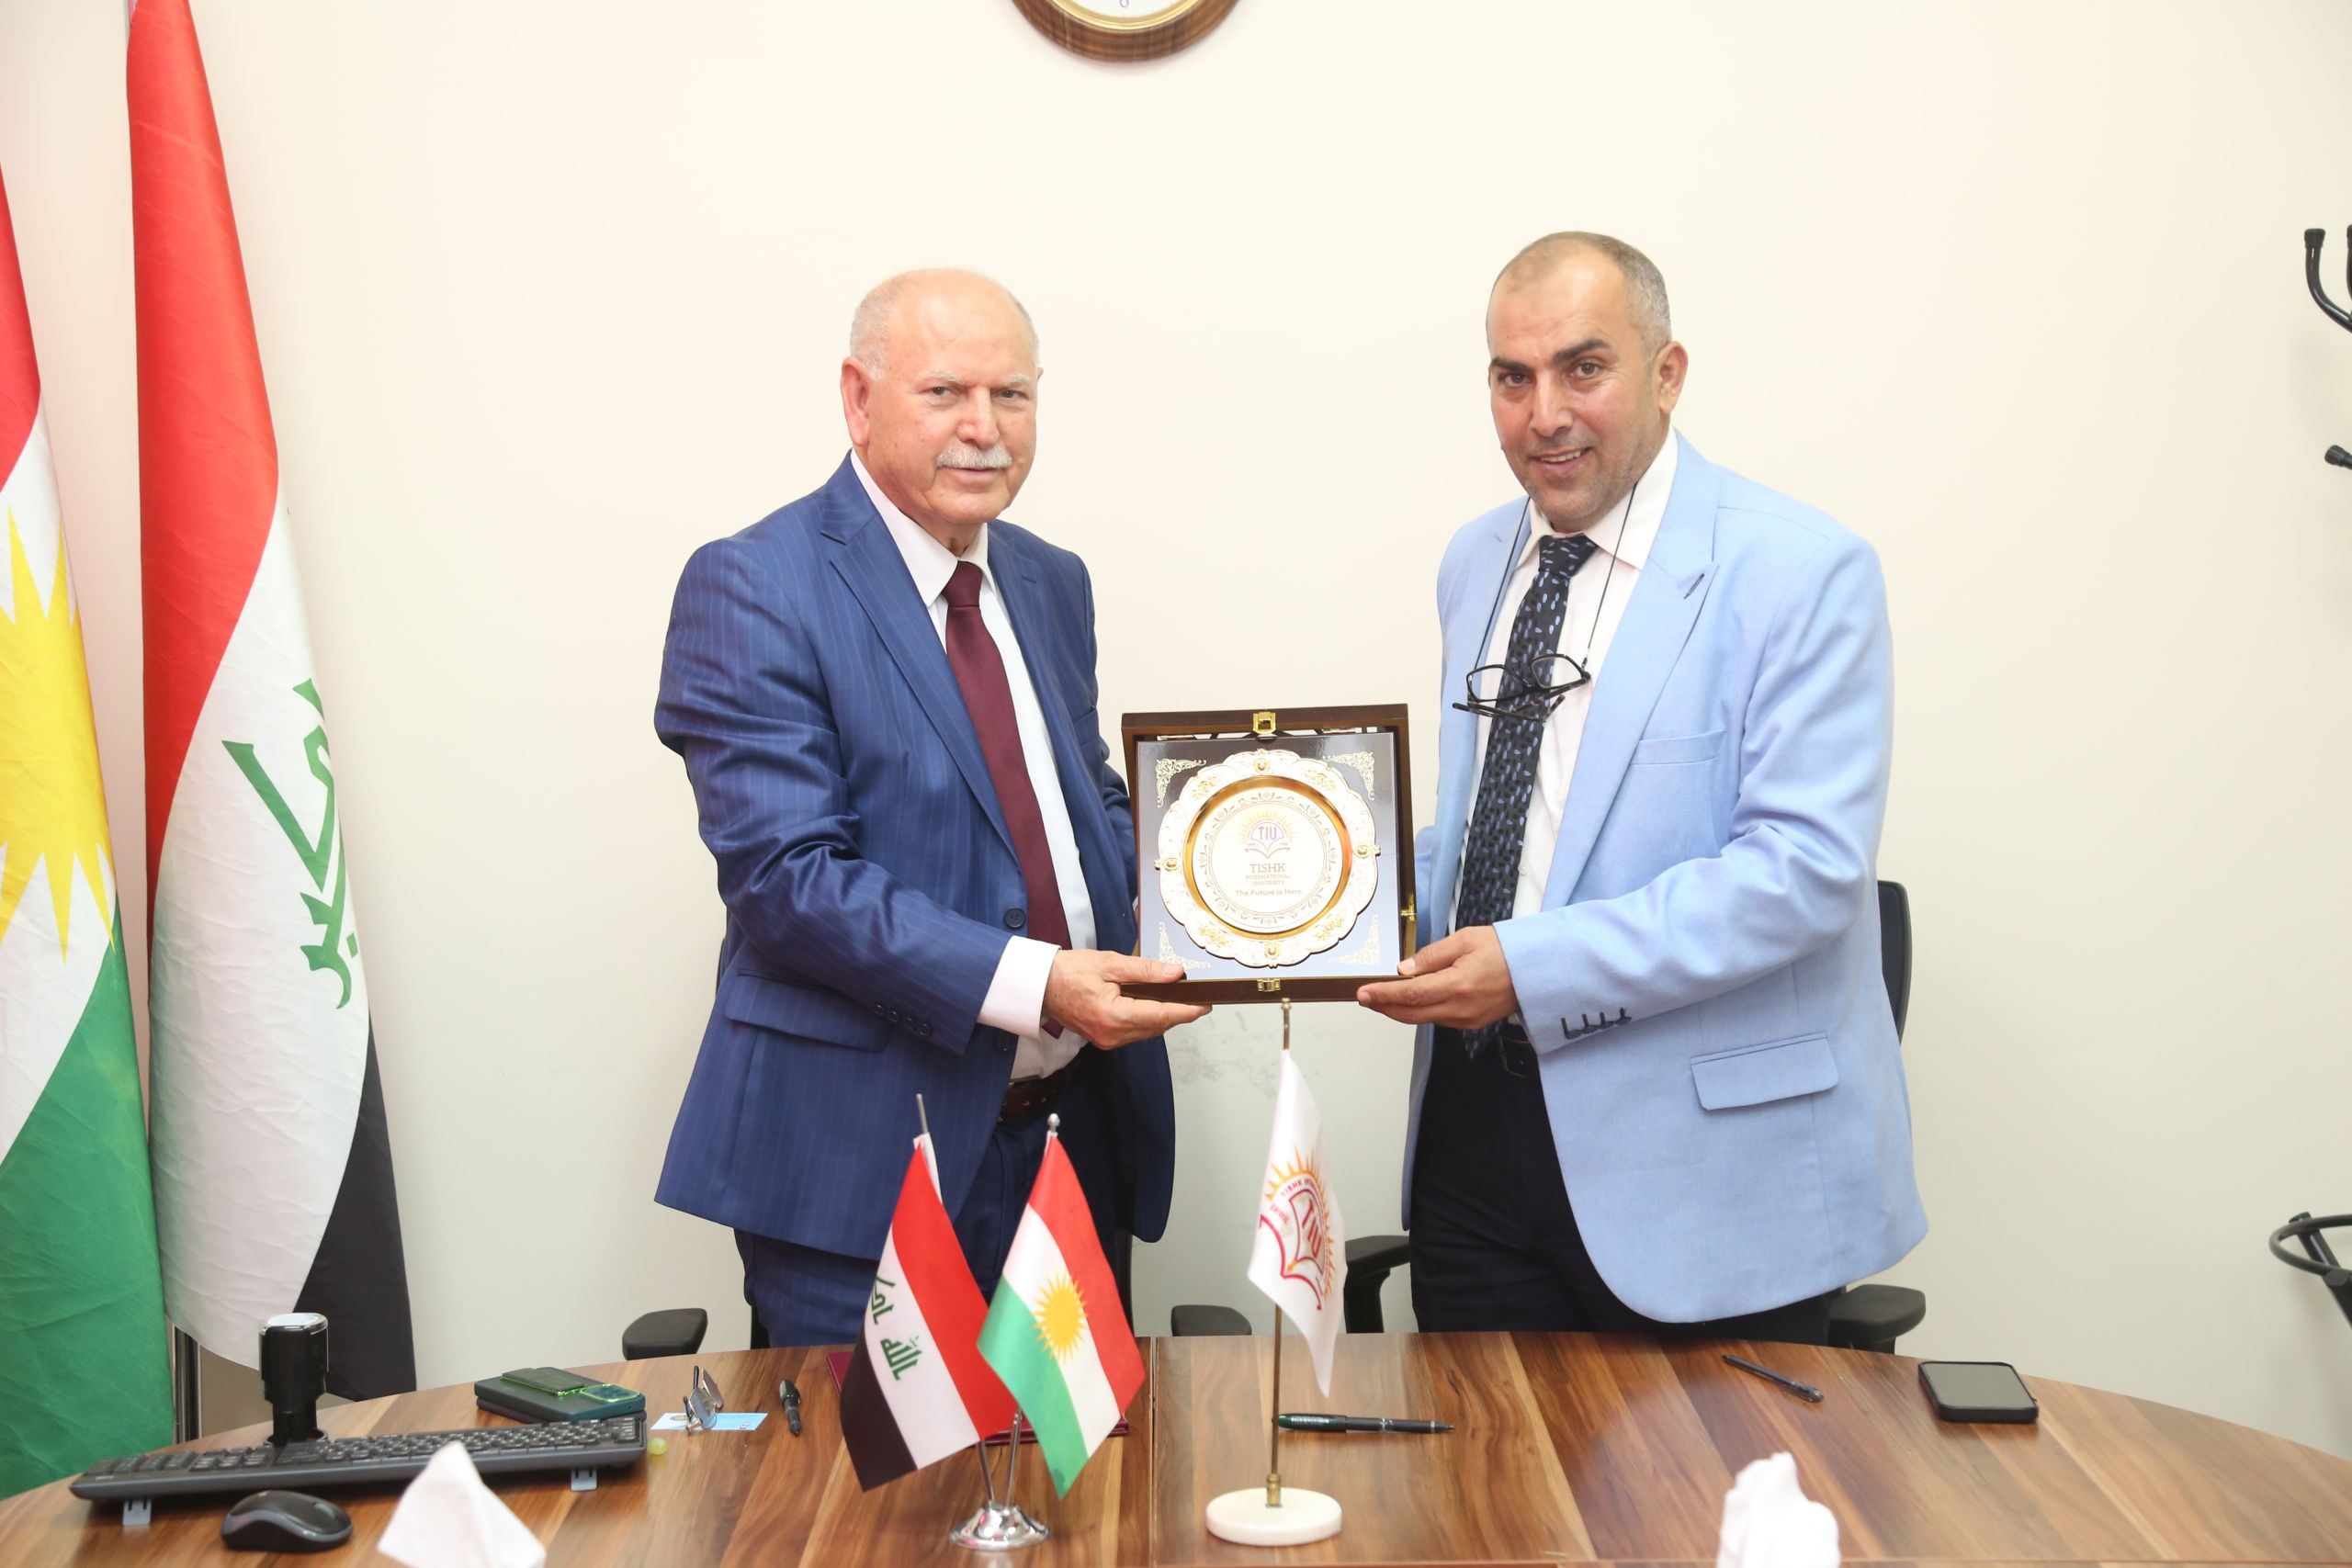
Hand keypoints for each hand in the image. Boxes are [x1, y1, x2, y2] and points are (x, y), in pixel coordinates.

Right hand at [1044, 951, 1208, 1047]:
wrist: (1041, 985)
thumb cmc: (1069, 971)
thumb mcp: (1110, 963)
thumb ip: (1145, 971)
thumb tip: (1175, 974)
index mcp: (1113, 1015)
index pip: (1161, 1015)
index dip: (1187, 1011)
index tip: (1205, 1005)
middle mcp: (1111, 1034)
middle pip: (1157, 1026)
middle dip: (1178, 1013)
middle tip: (1196, 998)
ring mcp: (1107, 1040)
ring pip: (1148, 1031)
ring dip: (1164, 1017)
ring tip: (1178, 999)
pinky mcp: (1105, 1039)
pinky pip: (1135, 1032)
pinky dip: (1148, 1020)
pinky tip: (1153, 1005)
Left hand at [1355, 925, 1518, 1027]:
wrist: (1535, 970)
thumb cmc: (1503, 950)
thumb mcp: (1464, 939)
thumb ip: (1431, 955)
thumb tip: (1404, 968)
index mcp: (1458, 985)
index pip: (1410, 993)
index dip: (1383, 995)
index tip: (1363, 993)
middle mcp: (1461, 1008)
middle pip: (1411, 1014)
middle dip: (1385, 1007)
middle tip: (1365, 998)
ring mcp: (1467, 1019)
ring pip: (1424, 1019)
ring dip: (1401, 1009)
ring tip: (1384, 996)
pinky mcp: (1472, 1023)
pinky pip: (1439, 1019)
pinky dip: (1422, 1011)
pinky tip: (1414, 999)